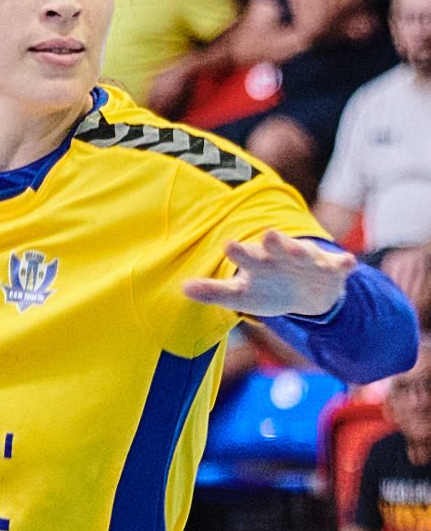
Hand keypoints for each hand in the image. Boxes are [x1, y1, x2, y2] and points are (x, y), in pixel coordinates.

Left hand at [183, 230, 354, 320]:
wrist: (307, 295)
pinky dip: (344, 263)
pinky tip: (349, 262)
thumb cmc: (268, 290)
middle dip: (274, 243)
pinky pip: (339, 265)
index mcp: (259, 262)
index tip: (229, 244)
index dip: (239, 252)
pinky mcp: (331, 270)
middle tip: (269, 235)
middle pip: (277, 249)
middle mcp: (282, 257)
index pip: (247, 257)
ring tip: (298, 248)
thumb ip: (213, 292)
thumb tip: (182, 288)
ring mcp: (308, 262)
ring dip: (302, 250)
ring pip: (305, 254)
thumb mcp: (240, 296)